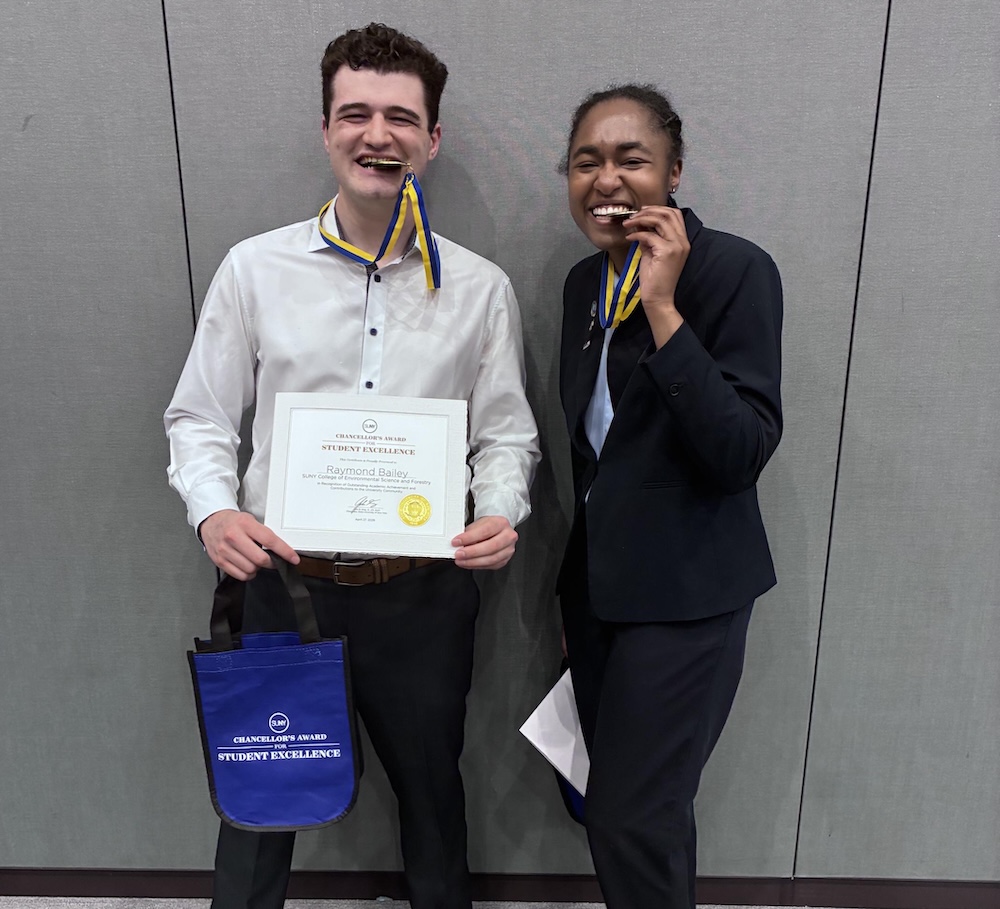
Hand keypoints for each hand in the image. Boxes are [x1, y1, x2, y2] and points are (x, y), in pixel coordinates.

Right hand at [198, 509, 299, 580]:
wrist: (212, 522)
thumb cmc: (233, 522)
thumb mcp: (250, 520)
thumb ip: (263, 534)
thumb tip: (281, 549)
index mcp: (245, 524)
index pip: (270, 540)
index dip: (284, 551)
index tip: (293, 558)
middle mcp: (233, 537)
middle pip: (260, 559)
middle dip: (271, 563)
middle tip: (273, 561)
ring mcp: (225, 550)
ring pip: (250, 569)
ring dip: (258, 568)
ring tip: (256, 561)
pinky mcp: (219, 560)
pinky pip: (240, 575)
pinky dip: (248, 574)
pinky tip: (248, 566)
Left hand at [452, 515, 517, 569]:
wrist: (497, 530)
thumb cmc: (488, 526)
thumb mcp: (478, 524)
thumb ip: (469, 533)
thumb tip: (458, 544)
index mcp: (501, 523)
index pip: (485, 531)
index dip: (469, 538)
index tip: (457, 541)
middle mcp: (508, 536)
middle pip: (490, 547)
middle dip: (472, 552)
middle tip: (458, 554)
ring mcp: (508, 550)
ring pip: (491, 559)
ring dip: (473, 561)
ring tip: (461, 560)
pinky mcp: (504, 560)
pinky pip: (490, 566)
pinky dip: (477, 566)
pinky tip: (468, 563)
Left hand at [624, 205, 689, 344]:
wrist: (658, 298)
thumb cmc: (655, 279)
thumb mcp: (652, 252)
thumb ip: (649, 237)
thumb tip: (640, 223)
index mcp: (682, 241)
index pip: (675, 214)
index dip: (657, 209)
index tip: (642, 211)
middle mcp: (682, 241)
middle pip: (668, 213)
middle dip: (648, 210)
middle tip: (633, 215)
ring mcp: (677, 246)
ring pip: (660, 219)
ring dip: (641, 219)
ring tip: (628, 224)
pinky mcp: (667, 252)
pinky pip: (649, 235)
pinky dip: (636, 234)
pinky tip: (629, 238)